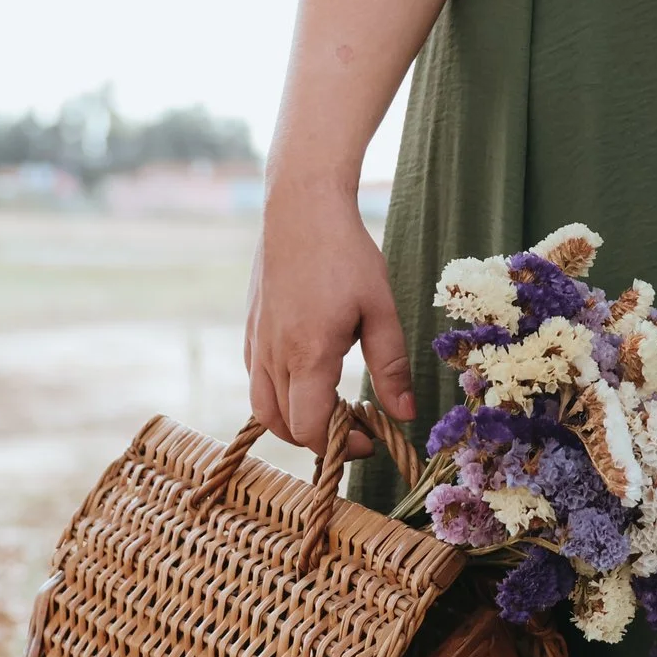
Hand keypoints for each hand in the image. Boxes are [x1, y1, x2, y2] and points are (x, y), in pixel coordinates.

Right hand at [244, 186, 415, 451]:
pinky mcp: (251, 330)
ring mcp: (257, 343)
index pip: (311, 428)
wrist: (300, 209)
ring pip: (263, 408)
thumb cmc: (346, 255)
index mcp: (308, 354)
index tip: (370, 440)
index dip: (341, 447)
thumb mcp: (381, 310)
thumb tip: (405, 414)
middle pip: (283, 427)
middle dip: (320, 440)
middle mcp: (274, 355)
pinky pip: (257, 381)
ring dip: (295, 422)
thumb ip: (392, 367)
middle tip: (357, 427)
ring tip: (333, 411)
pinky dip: (279, 397)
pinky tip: (310, 380)